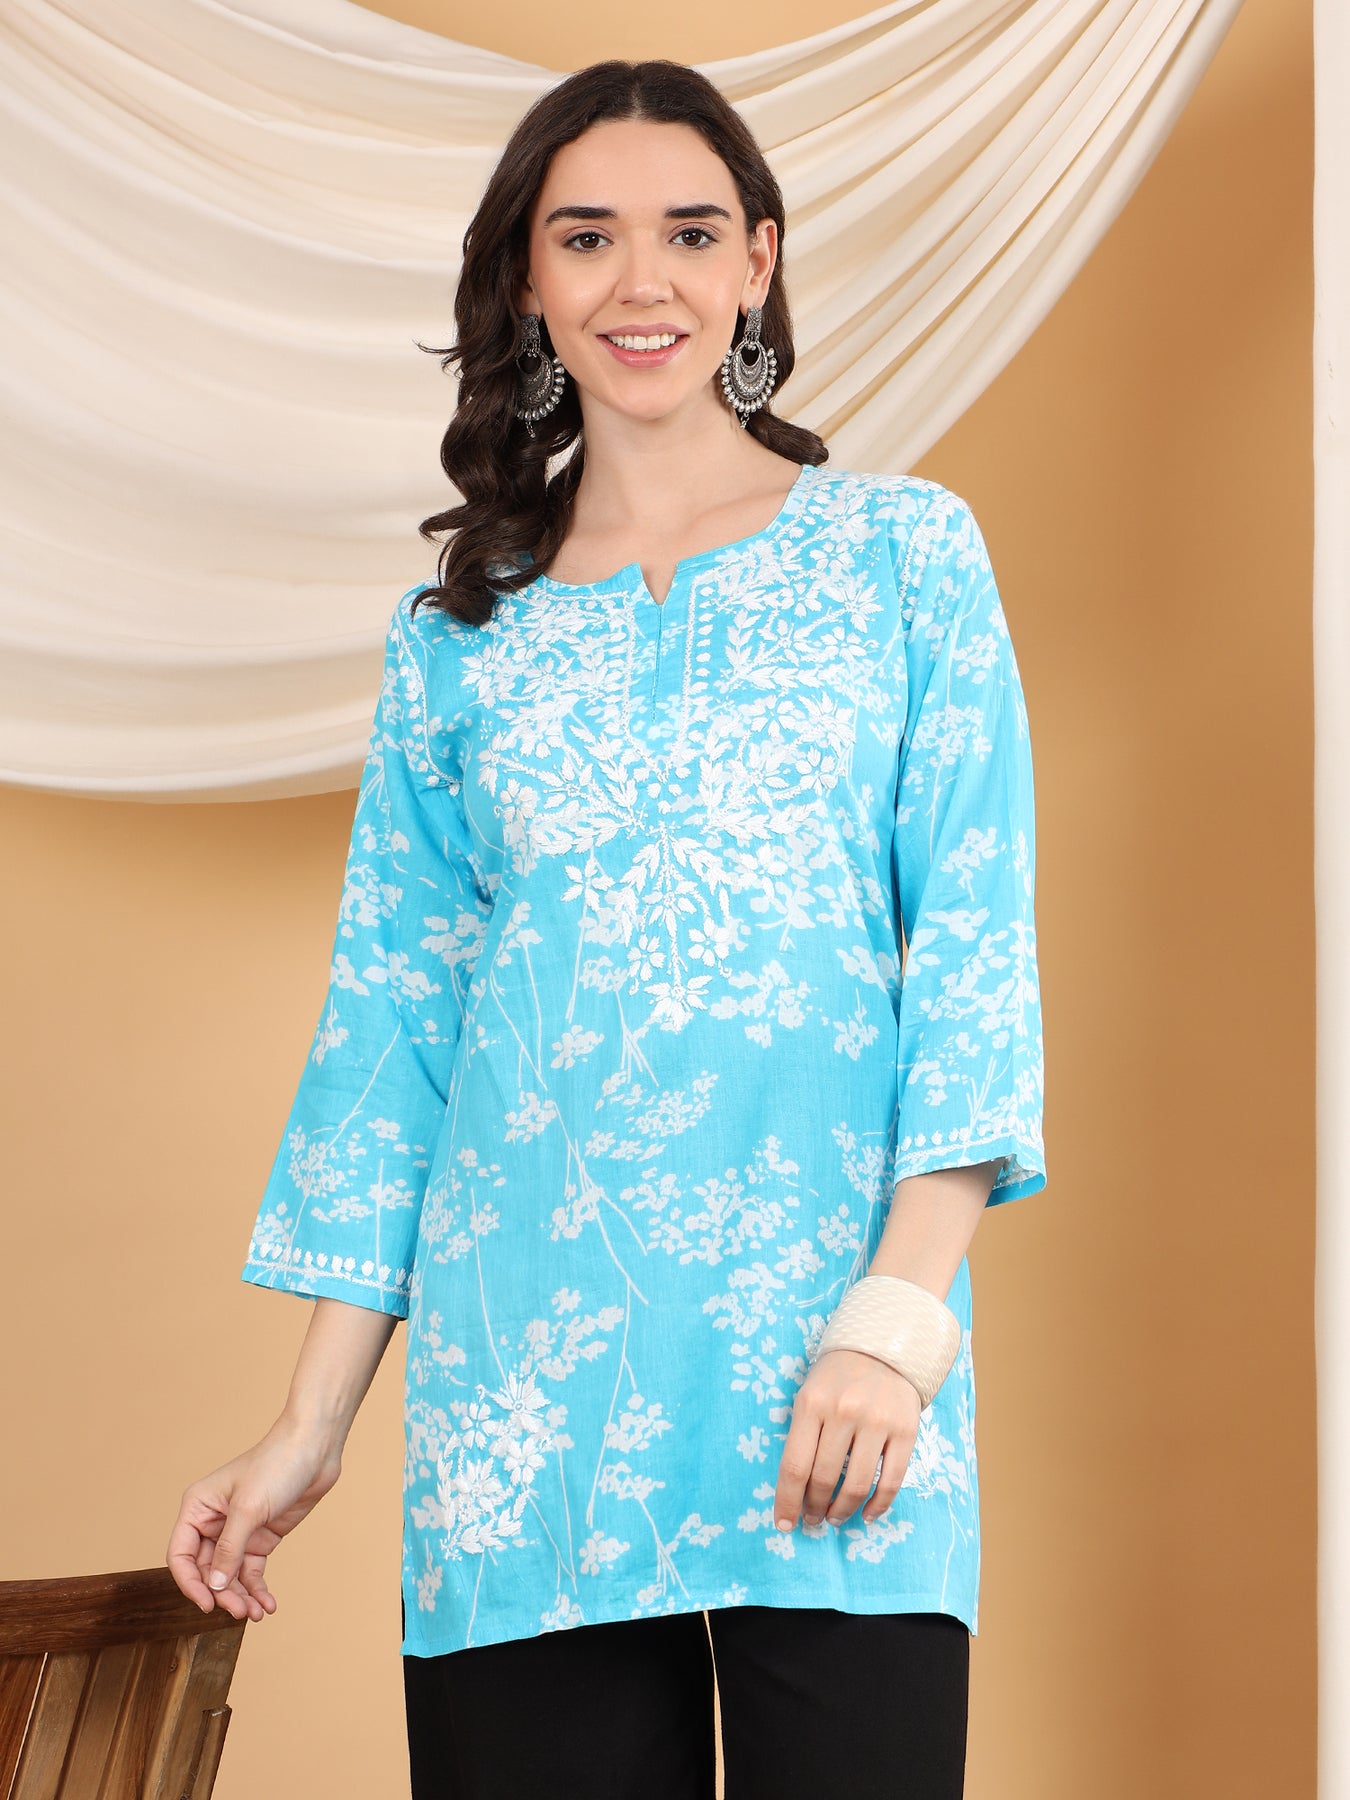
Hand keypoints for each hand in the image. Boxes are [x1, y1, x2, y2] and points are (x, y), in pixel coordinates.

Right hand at [166, 1415, 343, 1620]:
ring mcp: (238, 1531)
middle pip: (207, 1571)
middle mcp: (213, 1521)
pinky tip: (267, 1605)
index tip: (207, 1604)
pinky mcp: (261, 1536)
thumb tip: (214, 1586)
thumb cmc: (277, 1465)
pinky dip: (257, 1589)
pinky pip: (251, 1571)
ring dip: (240, 1596)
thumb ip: (229, 1549)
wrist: (315, 1449)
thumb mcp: (249, 1508)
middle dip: (222, 1594)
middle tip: (240, 1612)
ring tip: (256, 1613)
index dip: (190, 1583)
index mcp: (198, 1507)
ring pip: (229, 1575)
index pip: (181, 1555)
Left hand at [773, 1348, 921, 1531]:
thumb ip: (802, 1436)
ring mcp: (877, 1422)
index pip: (794, 1465)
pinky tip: (867, 1514)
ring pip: (856, 1485)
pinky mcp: (905, 1431)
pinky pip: (891, 1481)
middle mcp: (843, 1412)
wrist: (883, 1347)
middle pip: (823, 1478)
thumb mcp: (809, 1394)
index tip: (785, 1524)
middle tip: (812, 1518)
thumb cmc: (837, 1377)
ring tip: (835, 1517)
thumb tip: (795, 1490)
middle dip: (814, 1507)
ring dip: (842, 1510)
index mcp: (812, 1403)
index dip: (787, 1501)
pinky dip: (878, 1506)